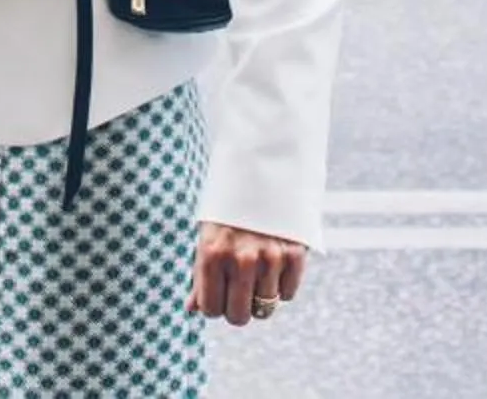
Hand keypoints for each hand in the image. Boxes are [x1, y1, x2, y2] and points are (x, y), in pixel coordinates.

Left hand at [190, 220, 306, 328]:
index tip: (219, 292)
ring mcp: (270, 257)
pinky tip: (276, 261)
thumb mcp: (208, 235)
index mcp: (212, 253)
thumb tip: (192, 309)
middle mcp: (240, 258)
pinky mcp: (294, 254)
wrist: (263, 170)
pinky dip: (282, 284)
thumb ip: (200, 275)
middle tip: (239, 288)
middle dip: (239, 308)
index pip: (212, 310)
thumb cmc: (229, 210)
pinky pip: (288, 294)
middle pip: (240, 316)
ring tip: (258, 268)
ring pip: (266, 307)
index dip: (216, 305)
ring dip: (262, 294)